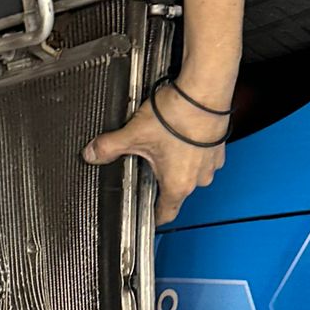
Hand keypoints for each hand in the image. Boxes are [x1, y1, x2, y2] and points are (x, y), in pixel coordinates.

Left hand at [83, 84, 227, 223]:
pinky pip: (202, 156)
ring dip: (179, 163)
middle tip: (147, 164)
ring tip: (164, 144)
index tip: (147, 216)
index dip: (154, 217)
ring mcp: (211, 163)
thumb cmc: (177, 116)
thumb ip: (110, 147)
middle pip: (176, 189)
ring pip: (190, 172)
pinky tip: (181, 134)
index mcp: (177, 185)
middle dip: (161, 179)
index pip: (166, 214)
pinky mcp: (218, 147)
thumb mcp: (134, 133)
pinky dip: (193, 149)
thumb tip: (91, 153)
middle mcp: (198, 179)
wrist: (204, 93)